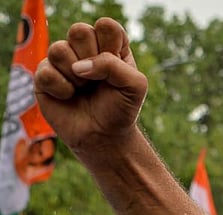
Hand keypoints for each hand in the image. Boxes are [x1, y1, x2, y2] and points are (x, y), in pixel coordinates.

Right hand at [34, 18, 146, 154]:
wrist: (104, 136)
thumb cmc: (121, 109)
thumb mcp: (135, 86)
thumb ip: (114, 65)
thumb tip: (78, 66)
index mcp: (110, 45)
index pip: (106, 26)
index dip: (110, 46)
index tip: (117, 67)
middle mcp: (85, 48)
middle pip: (79, 30)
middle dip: (92, 58)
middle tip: (98, 80)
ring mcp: (63, 60)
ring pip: (59, 49)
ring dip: (76, 76)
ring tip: (83, 89)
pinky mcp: (44, 75)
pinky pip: (46, 71)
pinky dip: (62, 89)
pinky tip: (69, 96)